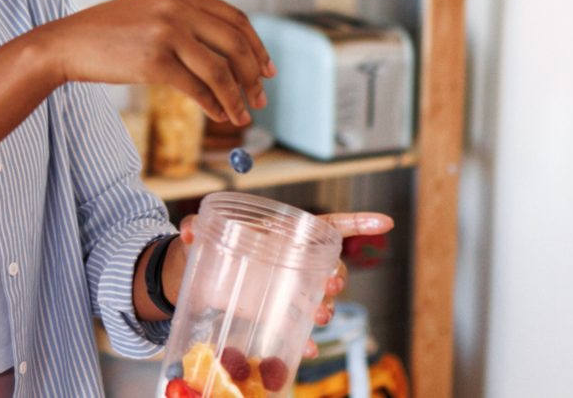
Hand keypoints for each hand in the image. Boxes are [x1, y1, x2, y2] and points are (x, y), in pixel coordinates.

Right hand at [27, 0, 271, 124]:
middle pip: (235, 43)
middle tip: (262, 97)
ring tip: (243, 115)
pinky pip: (197, 87)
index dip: (257, 47)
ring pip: (220, 69)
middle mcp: (178, 7)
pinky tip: (219, 114)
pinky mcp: (153, 61)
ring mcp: (166, 32)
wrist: (68, 43)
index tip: (267, 70)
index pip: (236, 19)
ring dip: (237, 97)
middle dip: (254, 74)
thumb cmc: (111, 33)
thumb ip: (189, 21)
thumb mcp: (153, 12)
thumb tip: (232, 56)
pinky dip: (214, 104)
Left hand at [177, 211, 394, 356]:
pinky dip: (305, 341)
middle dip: (337, 277)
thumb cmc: (201, 247)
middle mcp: (289, 260)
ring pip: (318, 298)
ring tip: (319, 317)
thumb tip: (188, 231)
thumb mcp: (197, 236)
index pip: (326, 226)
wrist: (188, 275)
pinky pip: (297, 327)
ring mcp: (284, 288)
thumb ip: (194, 229)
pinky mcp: (272, 312)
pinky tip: (306, 350)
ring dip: (325, 308)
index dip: (357, 222)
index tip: (384, 222)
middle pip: (329, 266)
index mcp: (280, 234)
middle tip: (330, 287)